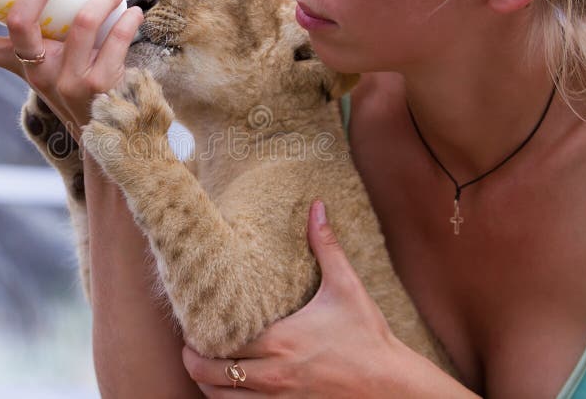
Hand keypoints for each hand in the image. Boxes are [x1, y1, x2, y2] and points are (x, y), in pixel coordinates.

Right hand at [0, 0, 143, 140]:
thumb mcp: (58, 62)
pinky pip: (116, 39)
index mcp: (21, 64)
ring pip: (82, 22)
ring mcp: (67, 81)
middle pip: (20, 22)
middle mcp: (37, 73)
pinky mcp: (99, 85)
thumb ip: (51, 29)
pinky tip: (133, 14)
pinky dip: (127, 20)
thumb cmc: (83, 85)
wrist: (111, 131)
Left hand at [182, 200, 404, 397]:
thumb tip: (317, 206)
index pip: (220, 340)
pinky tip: (232, 390)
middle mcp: (274, 375)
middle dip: (194, 360)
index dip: (199, 334)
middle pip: (210, 374)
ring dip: (208, 385)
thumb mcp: (346, 287)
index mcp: (280, 341)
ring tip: (206, 369)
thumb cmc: (368, 337)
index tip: (193, 323)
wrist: (394, 386)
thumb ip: (326, 246)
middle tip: (191, 347)